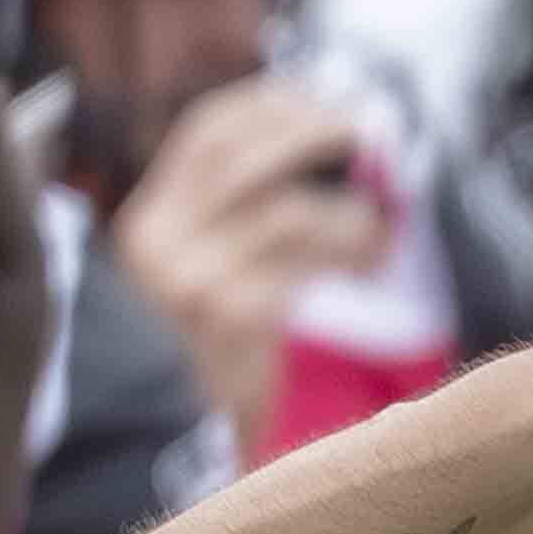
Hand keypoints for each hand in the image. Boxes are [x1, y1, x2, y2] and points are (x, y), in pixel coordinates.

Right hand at [105, 76, 388, 432]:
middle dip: (317, 134)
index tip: (327, 98)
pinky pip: (303, 262)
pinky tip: (373, 261)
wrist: (213, 435)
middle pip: (244, 155)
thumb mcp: (223, 262)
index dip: (272, 104)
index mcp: (151, 215)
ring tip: (381, 230)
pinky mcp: (225, 316)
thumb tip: (340, 126)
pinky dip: (350, 251)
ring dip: (350, 212)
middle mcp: (155, 240)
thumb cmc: (236, 344)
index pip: (208, 129)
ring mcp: (184, 280)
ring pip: (285, 209)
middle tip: (374, 137)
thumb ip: (254, 202)